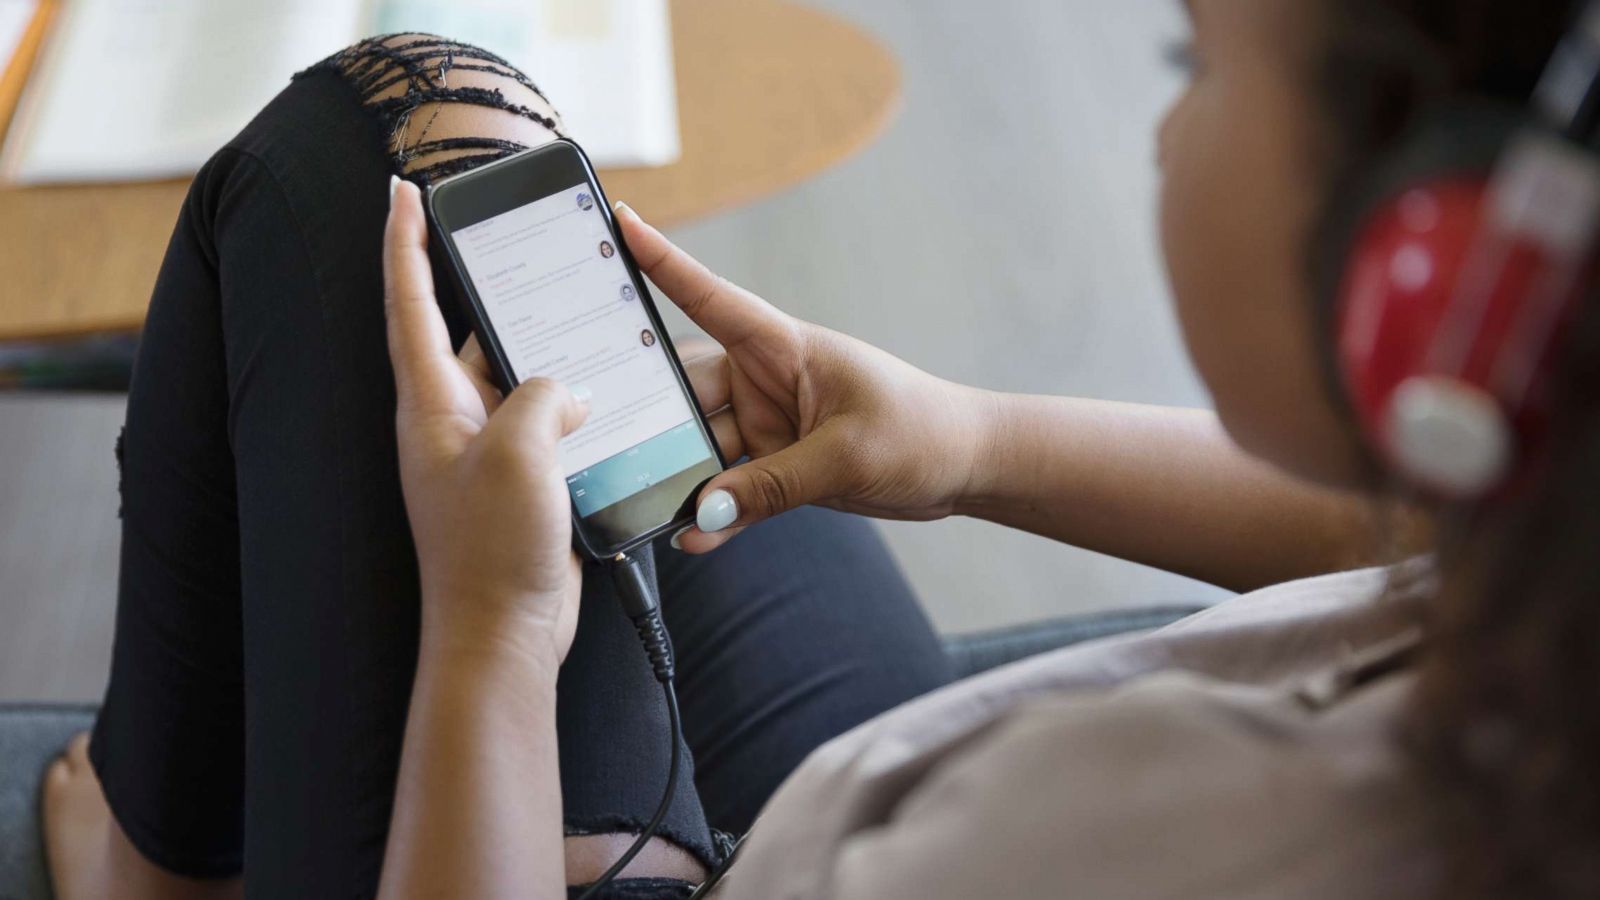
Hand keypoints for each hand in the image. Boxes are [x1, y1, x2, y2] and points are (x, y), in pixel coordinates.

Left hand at [384, 177, 588, 662]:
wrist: (503, 633)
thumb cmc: (489, 550)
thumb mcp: (518, 453)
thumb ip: (544, 398)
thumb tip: (570, 392)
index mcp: (430, 405)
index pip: (410, 304)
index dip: (405, 243)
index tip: (402, 190)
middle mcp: (453, 421)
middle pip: (471, 334)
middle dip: (495, 294)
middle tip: (520, 244)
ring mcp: (487, 451)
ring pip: (521, 379)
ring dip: (552, 357)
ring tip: (587, 322)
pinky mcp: (522, 480)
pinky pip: (549, 423)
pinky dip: (576, 405)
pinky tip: (609, 396)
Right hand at [615, 202, 995, 551]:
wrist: (964, 466)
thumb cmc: (921, 432)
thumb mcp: (847, 457)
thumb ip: (773, 485)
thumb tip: (707, 511)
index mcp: (785, 348)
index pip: (711, 299)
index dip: (663, 262)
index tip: (619, 223)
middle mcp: (766, 380)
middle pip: (689, 390)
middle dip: (653, 415)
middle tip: (611, 445)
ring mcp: (768, 423)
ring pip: (701, 445)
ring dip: (679, 476)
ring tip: (647, 506)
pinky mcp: (777, 464)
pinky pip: (731, 489)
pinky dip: (715, 513)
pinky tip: (696, 537)